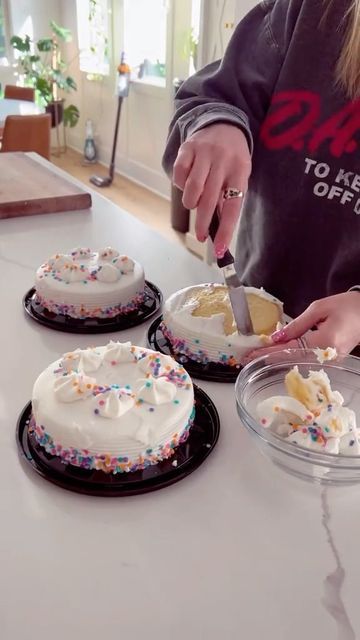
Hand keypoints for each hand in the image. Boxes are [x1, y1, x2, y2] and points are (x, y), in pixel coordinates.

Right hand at [172, 123, 250, 256]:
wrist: (223, 123)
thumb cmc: (232, 158)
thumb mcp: (239, 175)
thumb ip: (229, 198)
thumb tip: (219, 228)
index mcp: (240, 171)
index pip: (233, 207)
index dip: (226, 230)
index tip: (220, 249)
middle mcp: (222, 161)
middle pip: (209, 201)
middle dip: (204, 224)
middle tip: (202, 237)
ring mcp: (204, 153)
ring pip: (192, 190)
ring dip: (191, 204)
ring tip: (195, 203)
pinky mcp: (188, 148)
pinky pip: (179, 176)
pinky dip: (181, 186)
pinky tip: (187, 184)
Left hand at [243, 292, 359, 361]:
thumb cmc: (346, 306)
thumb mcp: (319, 308)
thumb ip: (297, 324)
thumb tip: (277, 337)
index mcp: (323, 342)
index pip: (289, 350)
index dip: (268, 352)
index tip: (250, 354)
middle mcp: (325, 356)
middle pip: (290, 359)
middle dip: (267, 358)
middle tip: (246, 358)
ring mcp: (328, 361)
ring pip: (296, 362)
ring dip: (275, 358)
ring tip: (256, 356)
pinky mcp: (329, 360)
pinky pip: (304, 359)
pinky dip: (288, 357)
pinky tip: (275, 354)